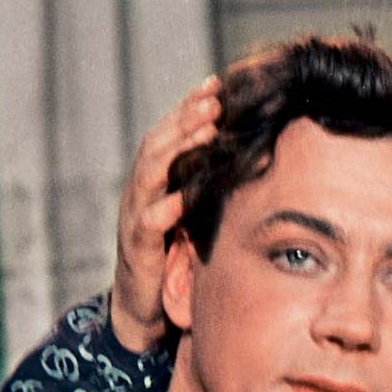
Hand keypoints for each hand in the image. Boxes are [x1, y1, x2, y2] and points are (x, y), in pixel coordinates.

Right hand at [110, 78, 219, 352]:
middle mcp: (141, 193)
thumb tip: (257, 159)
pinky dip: (165, 209)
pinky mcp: (137, 251)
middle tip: (212, 98)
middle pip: (159, 144)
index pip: (171, 134)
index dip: (190, 108)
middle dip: (186, 118)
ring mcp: (135, 219)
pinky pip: (148, 225)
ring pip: (150, 174)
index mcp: (156, 181)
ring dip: (177, 150)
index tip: (216, 83)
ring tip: (203, 132)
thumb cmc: (175, 258)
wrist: (142, 308)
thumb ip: (212, 188)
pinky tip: (183, 198)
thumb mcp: (195, 217)